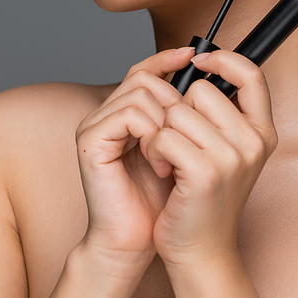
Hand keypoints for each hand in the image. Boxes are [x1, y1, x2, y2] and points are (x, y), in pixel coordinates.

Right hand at [74, 46, 194, 266]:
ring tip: (172, 158)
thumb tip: (206, 77)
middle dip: (174, 103)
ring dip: (166, 123)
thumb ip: (184, 115)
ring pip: (141, 92)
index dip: (167, 58)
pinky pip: (129, 113)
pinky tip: (159, 163)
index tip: (195, 56)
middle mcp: (106, 114)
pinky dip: (152, 134)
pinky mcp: (90, 139)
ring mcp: (95, 125)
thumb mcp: (182, 148)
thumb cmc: (161, 200)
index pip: (144, 70)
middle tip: (186, 140)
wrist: (135, 241)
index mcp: (125, 113)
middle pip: (145, 77)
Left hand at [146, 50, 278, 267]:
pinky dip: (155, 150)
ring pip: (178, 112)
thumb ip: (223, 112)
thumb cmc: (206, 197)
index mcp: (262, 132)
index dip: (224, 59)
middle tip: (181, 139)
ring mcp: (232, 157)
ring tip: (172, 158)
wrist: (202, 249)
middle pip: (202, 90)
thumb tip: (202, 66)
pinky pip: (165, 136)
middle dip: (181, 109)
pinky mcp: (204, 172)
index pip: (251, 74)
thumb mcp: (228, 150)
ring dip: (164, 131)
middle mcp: (253, 142)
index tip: (200, 60)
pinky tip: (165, 169)